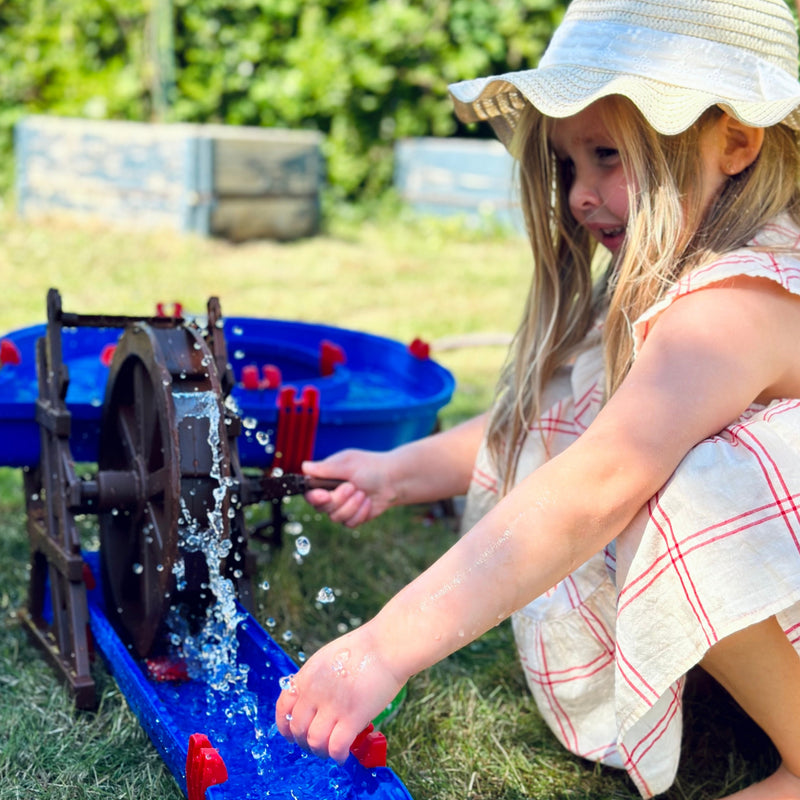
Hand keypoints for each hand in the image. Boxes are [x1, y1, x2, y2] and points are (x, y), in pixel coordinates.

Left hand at [275, 623, 404, 762]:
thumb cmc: (365, 648)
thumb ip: (317, 680)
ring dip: (321, 751)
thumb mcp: (329, 658)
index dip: (285, 726)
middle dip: (304, 742)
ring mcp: (332, 705)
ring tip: (330, 751)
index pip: (283, 708)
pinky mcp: (352, 717)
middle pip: (298, 729)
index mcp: (307, 676)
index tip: (293, 735)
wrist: (387, 645)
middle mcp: (314, 692)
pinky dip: (338, 756)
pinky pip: (336, 747)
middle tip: (316, 744)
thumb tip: (315, 702)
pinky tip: (343, 755)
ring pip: (315, 742)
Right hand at [302, 450, 397, 526]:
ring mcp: (340, 507)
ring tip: (363, 493)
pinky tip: (368, 502)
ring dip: (351, 505)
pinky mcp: (351, 518)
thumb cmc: (369, 467)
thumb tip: (304, 466)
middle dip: (338, 499)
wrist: (392, 480)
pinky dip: (360, 513)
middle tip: (352, 487)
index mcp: (324, 479)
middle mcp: (329, 494)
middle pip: (320, 507)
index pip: (309, 492)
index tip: (325, 495)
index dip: (314, 497)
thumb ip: (326, 468)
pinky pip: (349, 523)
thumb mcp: (348, 463)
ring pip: (335, 517)